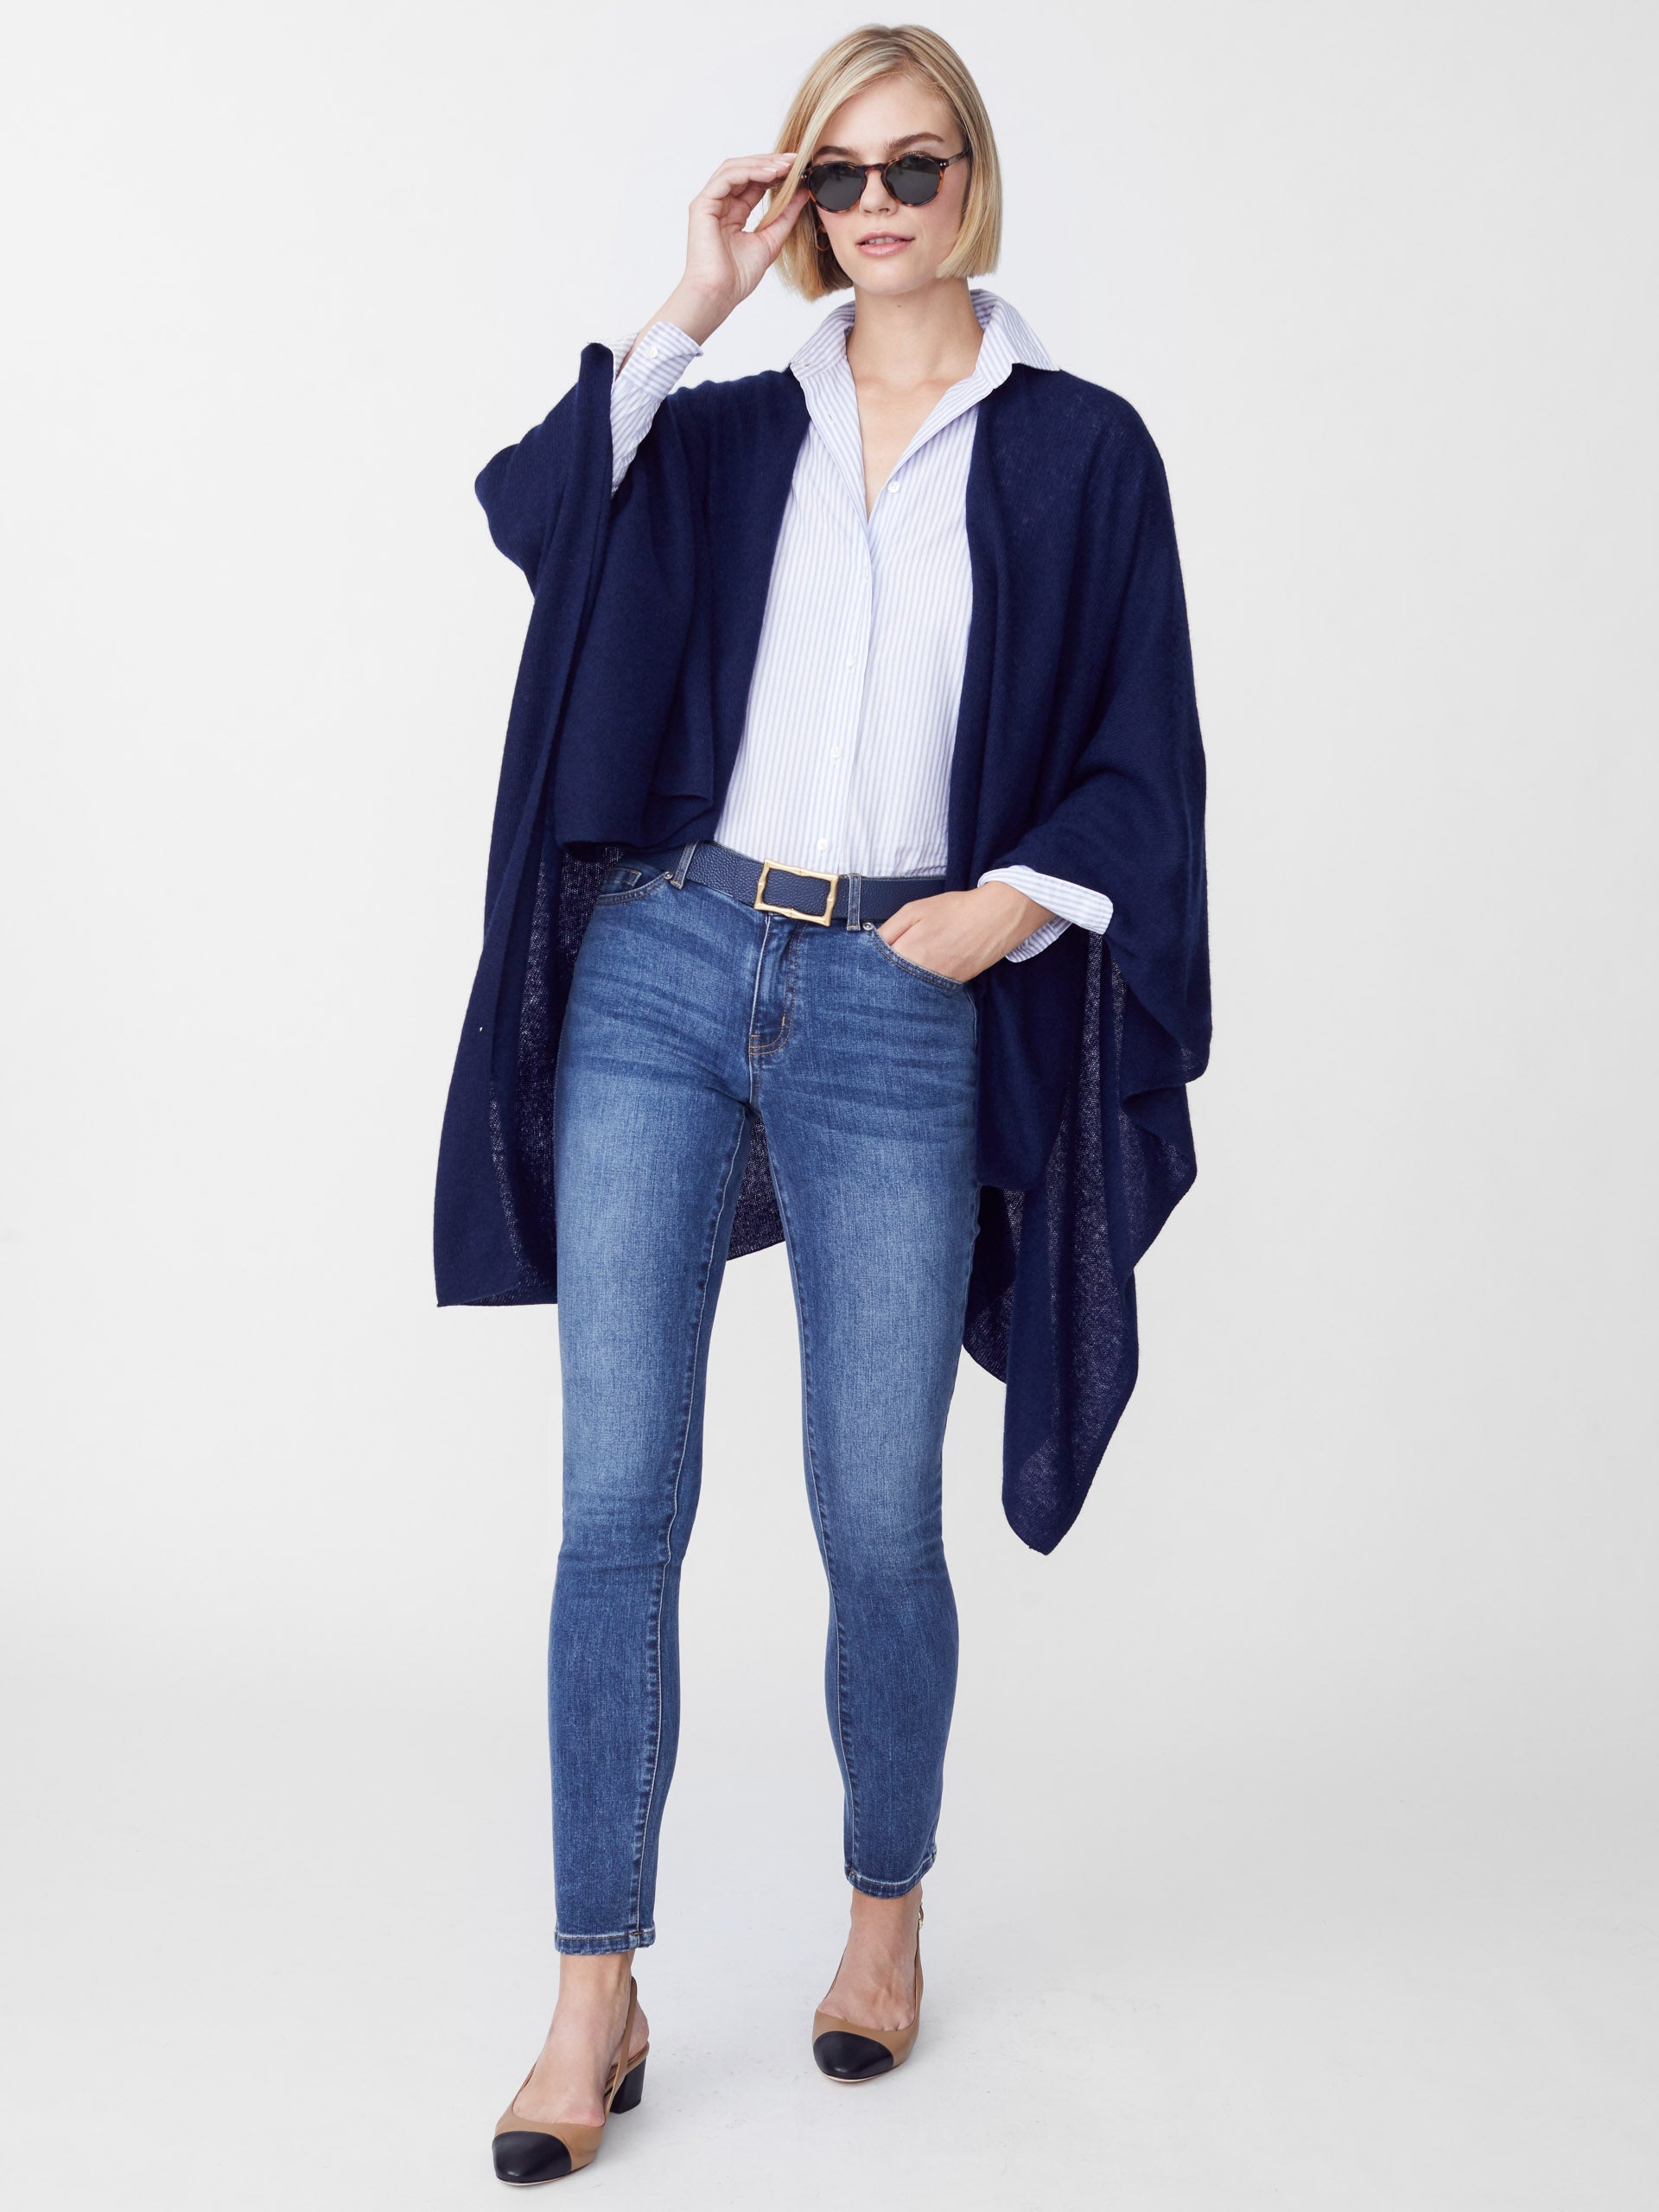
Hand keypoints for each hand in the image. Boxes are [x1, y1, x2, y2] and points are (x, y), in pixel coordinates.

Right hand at [637, 153, 808, 355]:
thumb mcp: (771, 240)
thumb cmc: (737, 277)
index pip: (755, 183)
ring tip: (785, 166)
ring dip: (761, 164)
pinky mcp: (702, 205)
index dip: (776, 173)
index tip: (799, 170)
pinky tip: (770, 174)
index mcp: (733, 213)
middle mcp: (720, 204)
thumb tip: (803, 192)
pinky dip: (748, 172)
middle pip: (744, 170)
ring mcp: (709, 203)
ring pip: (734, 169)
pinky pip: (726, 178)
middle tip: (795, 160)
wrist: (718, 295)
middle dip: (770, 163)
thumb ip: (785, 215)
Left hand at [878, 884, 1055, 982]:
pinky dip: (918, 984)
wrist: (996, 918)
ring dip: (899, 983)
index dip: (868, 965)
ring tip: (899, 971)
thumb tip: (870, 946)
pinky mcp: (952, 985)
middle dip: (881, 977)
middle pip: (891, 984)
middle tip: (875, 972)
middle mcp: (923, 972)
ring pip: (908, 990)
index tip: (862, 964)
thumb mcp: (914, 910)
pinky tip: (917, 974)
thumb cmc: (954, 910)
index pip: (877, 968)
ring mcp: (938, 981)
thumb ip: (889, 930)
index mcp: (910, 950)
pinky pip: (927, 989)